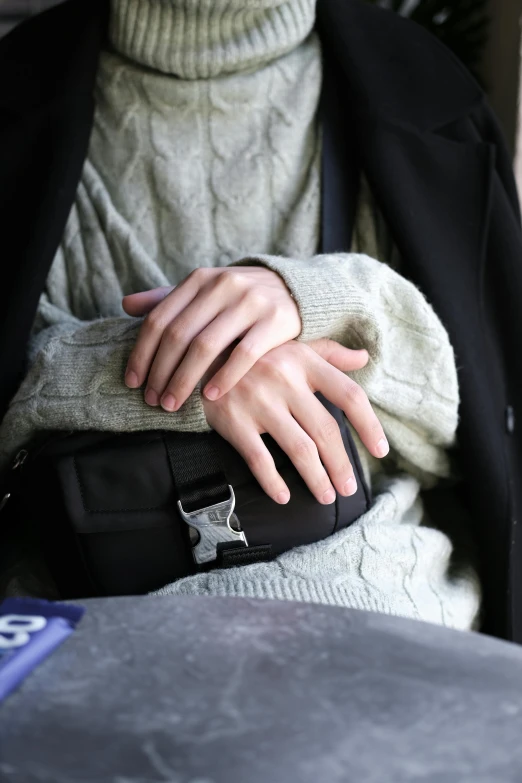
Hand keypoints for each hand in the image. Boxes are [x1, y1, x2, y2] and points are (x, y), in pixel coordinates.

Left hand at [122, 266, 300, 410]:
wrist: (297, 290)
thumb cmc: (241, 298)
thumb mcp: (205, 291)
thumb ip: (167, 298)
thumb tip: (126, 305)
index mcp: (199, 279)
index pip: (159, 319)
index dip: (142, 353)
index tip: (133, 382)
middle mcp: (222, 286)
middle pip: (179, 335)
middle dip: (160, 372)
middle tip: (152, 400)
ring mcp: (251, 302)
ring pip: (206, 346)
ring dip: (185, 380)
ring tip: (173, 404)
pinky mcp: (276, 321)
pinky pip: (244, 354)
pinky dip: (224, 378)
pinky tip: (211, 397)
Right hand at [202, 338, 388, 504]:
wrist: (198, 357)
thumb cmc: (253, 354)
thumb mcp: (291, 345)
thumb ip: (329, 353)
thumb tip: (364, 358)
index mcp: (304, 362)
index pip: (349, 396)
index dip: (369, 425)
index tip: (381, 450)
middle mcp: (285, 380)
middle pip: (326, 431)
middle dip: (341, 465)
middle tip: (348, 489)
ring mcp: (259, 401)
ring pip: (299, 449)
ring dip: (316, 479)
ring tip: (326, 497)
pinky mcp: (233, 421)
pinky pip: (259, 459)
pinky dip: (273, 482)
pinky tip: (284, 496)